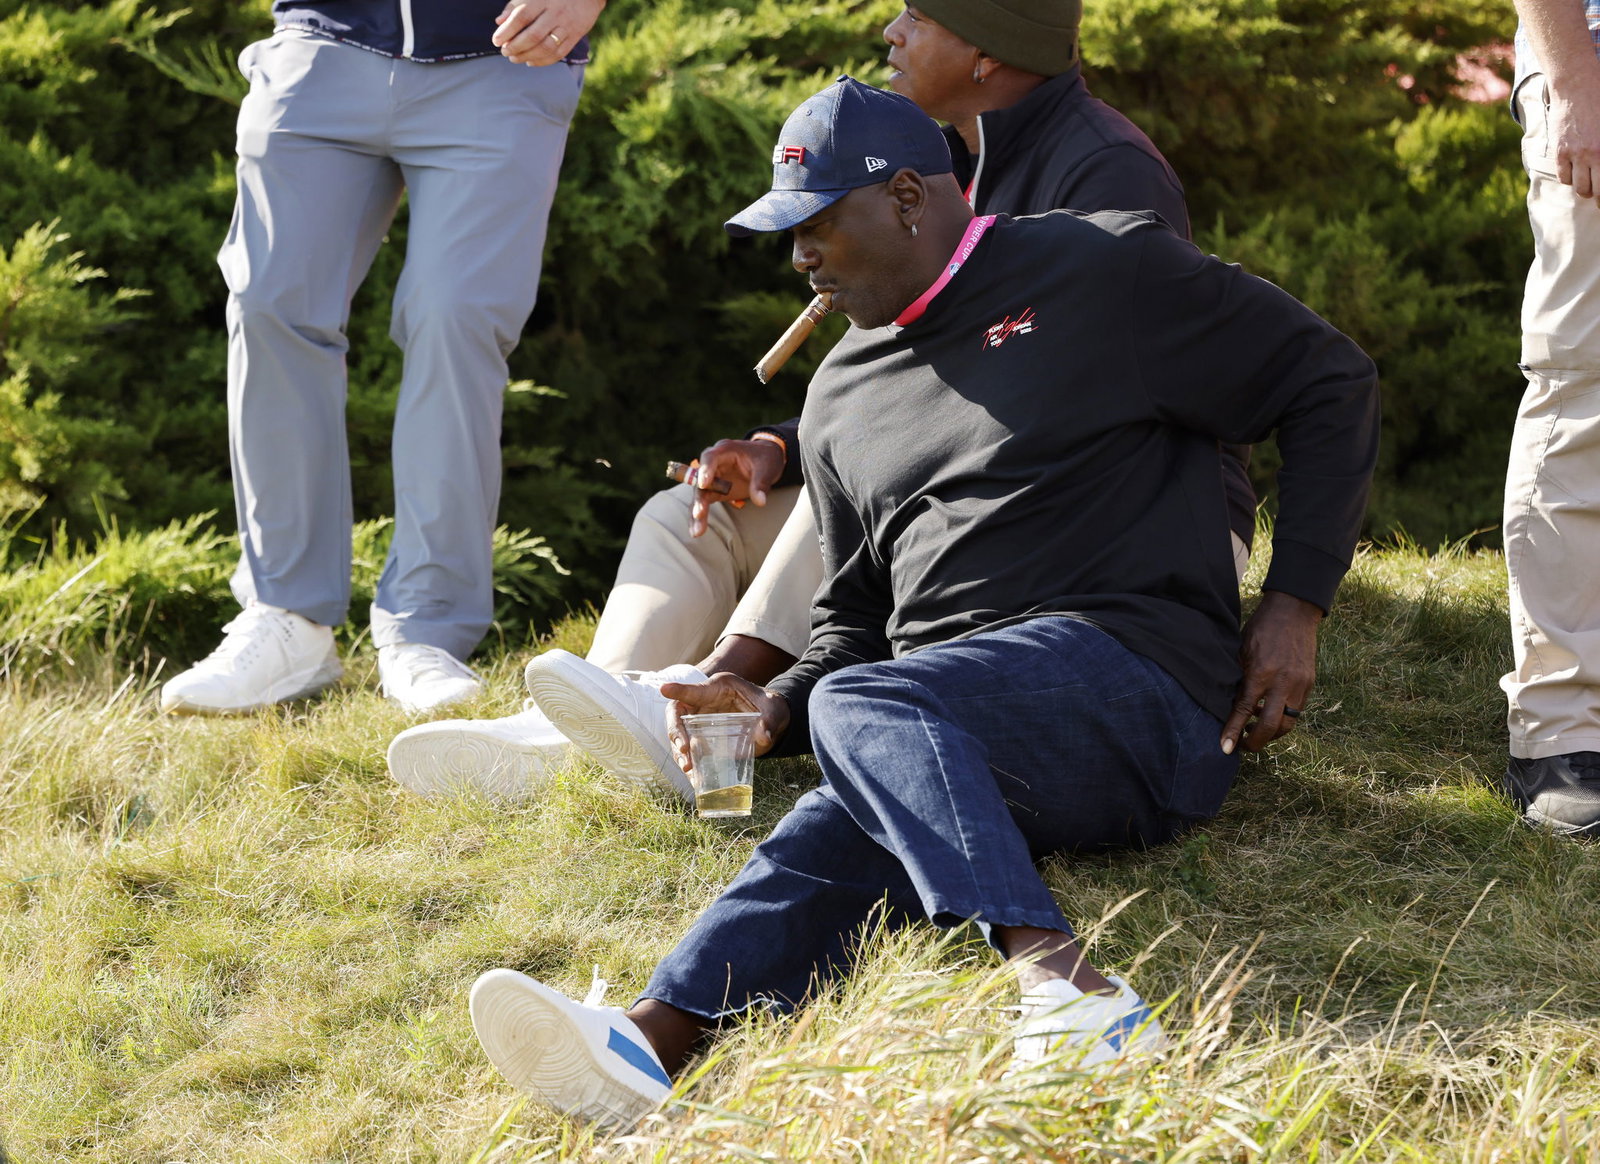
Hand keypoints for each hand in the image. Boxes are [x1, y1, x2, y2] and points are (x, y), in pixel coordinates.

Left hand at [493, 0, 602, 66]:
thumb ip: (515, 6)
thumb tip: (499, 22)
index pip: (522, 16)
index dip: (507, 30)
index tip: (496, 40)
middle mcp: (555, 13)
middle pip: (533, 35)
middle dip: (515, 46)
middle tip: (504, 51)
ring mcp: (566, 26)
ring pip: (545, 47)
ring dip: (527, 56)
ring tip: (514, 58)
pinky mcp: (575, 36)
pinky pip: (558, 54)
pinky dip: (542, 61)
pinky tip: (530, 62)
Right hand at [659, 672, 790, 773]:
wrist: (773, 719)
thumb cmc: (770, 707)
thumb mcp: (773, 709)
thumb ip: (769, 720)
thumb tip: (763, 737)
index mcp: (719, 688)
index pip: (695, 690)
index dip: (679, 690)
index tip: (664, 689)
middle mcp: (704, 703)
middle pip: (678, 714)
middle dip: (676, 731)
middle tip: (684, 749)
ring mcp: (701, 721)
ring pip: (680, 735)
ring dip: (680, 752)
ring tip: (688, 768)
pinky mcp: (703, 738)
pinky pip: (689, 750)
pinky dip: (689, 763)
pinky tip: (693, 778)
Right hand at [688, 437, 786, 537]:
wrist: (765, 460)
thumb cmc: (764, 459)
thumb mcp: (766, 468)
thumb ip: (760, 483)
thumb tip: (760, 502)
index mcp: (724, 450)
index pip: (709, 457)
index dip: (705, 470)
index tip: (704, 484)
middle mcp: (713, 464)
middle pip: (700, 480)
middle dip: (699, 498)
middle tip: (699, 513)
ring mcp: (712, 479)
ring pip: (700, 495)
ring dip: (697, 513)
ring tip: (697, 532)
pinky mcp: (714, 491)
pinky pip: (704, 504)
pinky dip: (700, 518)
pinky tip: (696, 532)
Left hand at [1220, 589, 1320, 753]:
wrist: (1294, 611)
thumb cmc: (1261, 628)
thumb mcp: (1241, 650)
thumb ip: (1238, 679)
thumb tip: (1228, 706)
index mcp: (1262, 672)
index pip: (1244, 710)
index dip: (1233, 731)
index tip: (1225, 748)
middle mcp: (1283, 682)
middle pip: (1271, 727)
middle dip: (1255, 742)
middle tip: (1241, 746)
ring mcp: (1300, 685)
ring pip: (1287, 724)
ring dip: (1271, 734)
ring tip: (1254, 731)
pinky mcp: (1309, 684)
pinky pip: (1296, 712)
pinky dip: (1282, 719)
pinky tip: (1268, 714)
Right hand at [1549, 81, 1599, 200]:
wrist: (1578, 84)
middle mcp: (1595, 154)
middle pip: (1596, 191)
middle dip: (1599, 197)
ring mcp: (1576, 154)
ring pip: (1580, 188)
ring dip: (1585, 190)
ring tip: (1588, 186)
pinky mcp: (1560, 151)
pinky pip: (1564, 177)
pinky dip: (1570, 179)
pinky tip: (1575, 173)